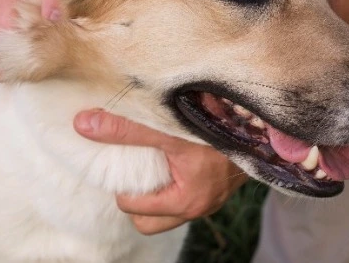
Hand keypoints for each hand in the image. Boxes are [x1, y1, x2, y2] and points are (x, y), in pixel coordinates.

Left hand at [74, 109, 247, 234]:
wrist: (264, 125)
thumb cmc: (219, 127)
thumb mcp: (168, 129)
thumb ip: (126, 129)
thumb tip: (83, 124)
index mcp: (186, 201)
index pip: (132, 207)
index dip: (121, 185)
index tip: (121, 162)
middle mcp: (200, 207)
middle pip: (148, 222)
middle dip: (136, 201)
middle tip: (133, 172)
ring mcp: (212, 200)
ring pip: (167, 213)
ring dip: (156, 195)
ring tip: (151, 167)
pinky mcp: (220, 188)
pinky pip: (186, 197)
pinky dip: (173, 184)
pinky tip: (172, 161)